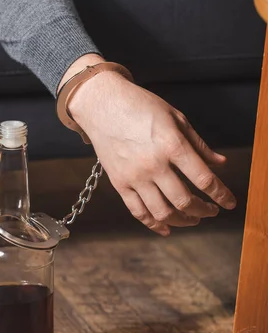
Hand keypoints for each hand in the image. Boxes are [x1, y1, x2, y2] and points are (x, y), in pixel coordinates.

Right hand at [61, 57, 235, 235]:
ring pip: (162, 212)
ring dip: (183, 221)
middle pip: (185, 201)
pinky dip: (154, 224)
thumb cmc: (140, 106)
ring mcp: (134, 176)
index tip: (230, 203)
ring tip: (192, 219)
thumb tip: (221, 163)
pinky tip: (166, 228)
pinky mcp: (119, 183)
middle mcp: (153, 164)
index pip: (204, 179)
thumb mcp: (175, 117)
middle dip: (204, 211)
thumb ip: (199, 144)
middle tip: (211, 211)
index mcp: (172, 145)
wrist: (102, 104)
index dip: (221, 194)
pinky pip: (138, 212)